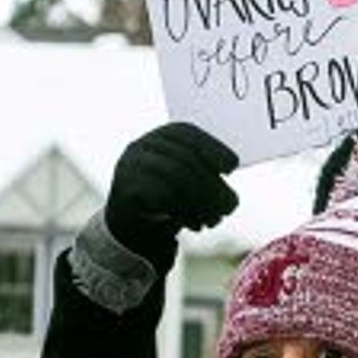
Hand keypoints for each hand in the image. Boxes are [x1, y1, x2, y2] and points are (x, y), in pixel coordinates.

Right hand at [99, 122, 243, 272]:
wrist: (129, 220)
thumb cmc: (166, 195)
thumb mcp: (188, 179)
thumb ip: (207, 178)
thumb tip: (230, 201)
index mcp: (160, 135)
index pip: (188, 133)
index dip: (213, 147)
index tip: (232, 167)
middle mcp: (142, 145)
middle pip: (185, 158)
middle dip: (212, 184)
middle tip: (229, 208)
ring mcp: (130, 166)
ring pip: (174, 176)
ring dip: (201, 201)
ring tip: (213, 220)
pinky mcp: (125, 189)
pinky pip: (159, 198)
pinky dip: (184, 213)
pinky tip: (195, 225)